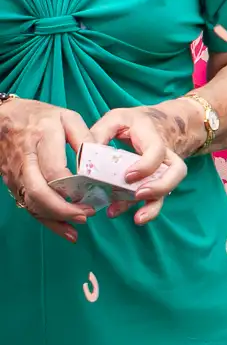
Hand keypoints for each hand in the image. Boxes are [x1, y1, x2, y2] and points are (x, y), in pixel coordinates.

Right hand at [0, 97, 91, 239]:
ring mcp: (16, 173)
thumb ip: (84, 137)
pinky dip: (44, 219)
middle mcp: (25, 159)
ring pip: (30, 203)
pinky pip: (27, 204)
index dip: (73, 188)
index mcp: (42, 139)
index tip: (92, 195)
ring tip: (76, 228)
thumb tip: (98, 159)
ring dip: (53, 219)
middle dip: (62, 209)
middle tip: (86, 216)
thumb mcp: (67, 117)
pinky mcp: (12, 182)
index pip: (55, 170)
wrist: (3, 117)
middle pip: (39, 192)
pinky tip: (62, 228)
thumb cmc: (40, 116)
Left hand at [87, 106, 190, 223]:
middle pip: (176, 170)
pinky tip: (133, 217)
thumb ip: (99, 133)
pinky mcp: (159, 179)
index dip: (145, 165)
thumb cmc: (133, 122)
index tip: (127, 177)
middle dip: (160, 186)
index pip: (157, 150)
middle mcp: (165, 152)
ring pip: (171, 187)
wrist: (160, 122)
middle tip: (139, 195)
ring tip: (138, 219)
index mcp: (151, 135)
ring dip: (155, 204)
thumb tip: (82, 157)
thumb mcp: (115, 119)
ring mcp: (164, 168)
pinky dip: (148, 208)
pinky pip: (159, 196)